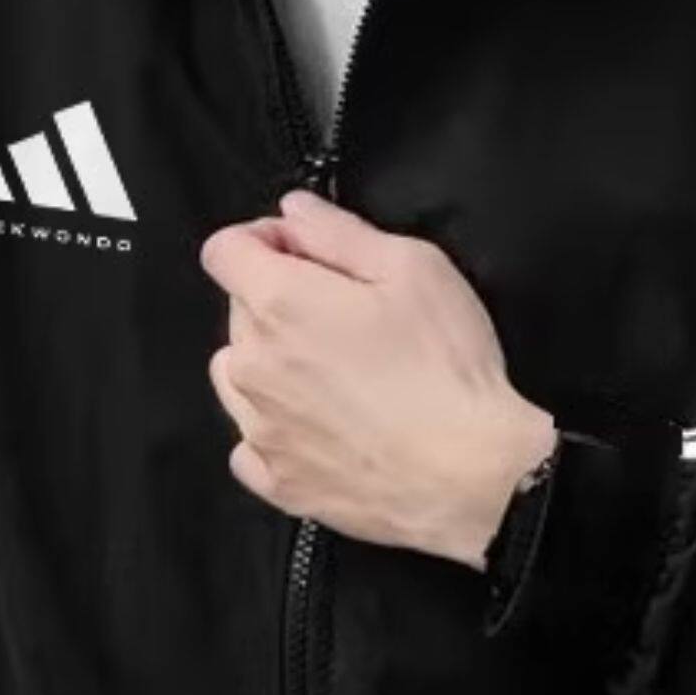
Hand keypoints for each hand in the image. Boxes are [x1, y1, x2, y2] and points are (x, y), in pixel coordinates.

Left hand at [197, 188, 555, 572]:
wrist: (472, 476)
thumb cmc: (449, 369)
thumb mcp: (415, 268)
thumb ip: (340, 232)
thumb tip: (294, 212)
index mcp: (281, 304)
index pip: (224, 250)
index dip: (264, 240)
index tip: (305, 252)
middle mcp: (254, 366)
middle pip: (238, 311)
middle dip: (279, 300)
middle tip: (348, 314)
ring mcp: (261, 429)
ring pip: (238, 376)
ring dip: (271, 363)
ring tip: (335, 373)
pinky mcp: (279, 482)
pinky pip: (251, 445)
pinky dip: (277, 429)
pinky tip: (323, 426)